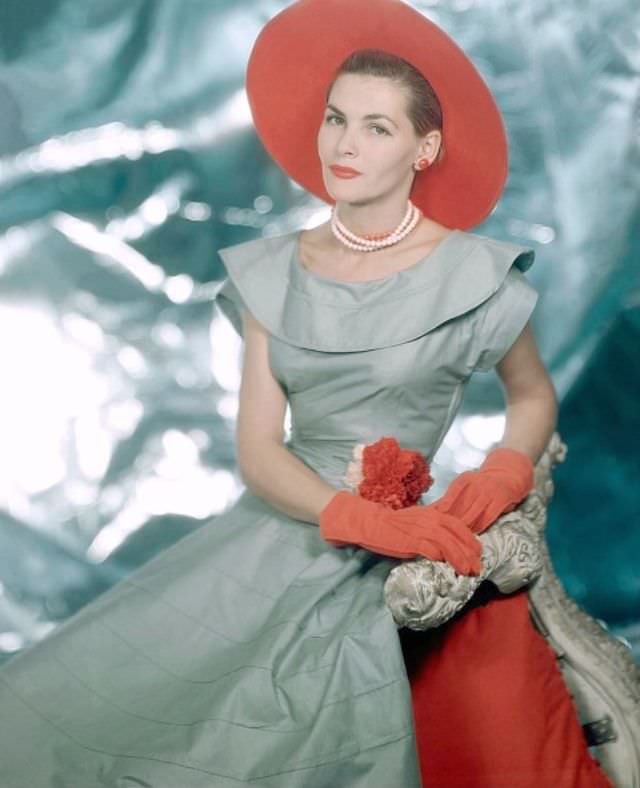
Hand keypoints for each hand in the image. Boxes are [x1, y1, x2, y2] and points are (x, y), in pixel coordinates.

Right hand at [319, 490, 481, 575]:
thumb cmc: (394, 526)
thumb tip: (447, 545)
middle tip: (477, 567)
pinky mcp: (410, 540)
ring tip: (467, 571)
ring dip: (459, 558)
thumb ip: (432, 530)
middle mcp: (429, 519)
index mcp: (432, 514)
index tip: (478, 553)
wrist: (372, 522)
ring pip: (447, 543)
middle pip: (457, 534)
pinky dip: (439, 556)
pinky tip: (443, 564)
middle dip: (470, 552)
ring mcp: (420, 529)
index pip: (458, 525)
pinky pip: (429, 549)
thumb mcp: (417, 523)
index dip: (471, 539)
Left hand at [430, 447, 533, 533]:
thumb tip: (431, 512)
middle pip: (459, 508)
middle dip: (449, 522)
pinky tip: (473, 535)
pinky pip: (487, 517)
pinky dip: (479, 527)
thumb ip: (452, 499)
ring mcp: (489, 491)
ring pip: (472, 514)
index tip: (431, 521)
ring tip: (455, 540)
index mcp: (464, 480)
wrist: (508, 475)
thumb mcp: (467, 486)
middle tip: (441, 535)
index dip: (440, 511)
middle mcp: (476, 484)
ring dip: (463, 528)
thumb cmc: (482, 486)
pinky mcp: (501, 498)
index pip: (448, 497)